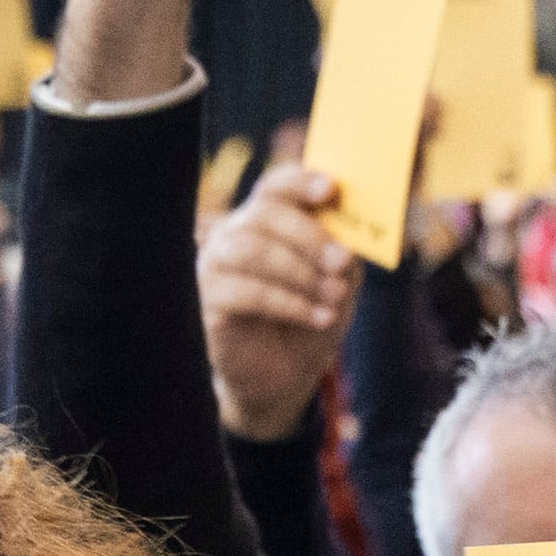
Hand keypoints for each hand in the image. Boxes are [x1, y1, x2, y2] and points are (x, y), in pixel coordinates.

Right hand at [202, 164, 357, 440]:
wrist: (289, 372)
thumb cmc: (313, 315)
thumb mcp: (340, 281)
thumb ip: (342, 253)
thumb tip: (345, 241)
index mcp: (267, 220)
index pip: (276, 186)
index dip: (301, 182)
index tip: (331, 190)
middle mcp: (235, 234)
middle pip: (265, 213)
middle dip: (309, 236)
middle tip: (341, 262)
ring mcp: (216, 266)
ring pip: (251, 249)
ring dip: (299, 272)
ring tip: (332, 296)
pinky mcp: (209, 301)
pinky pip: (245, 291)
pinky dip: (288, 303)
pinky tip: (317, 317)